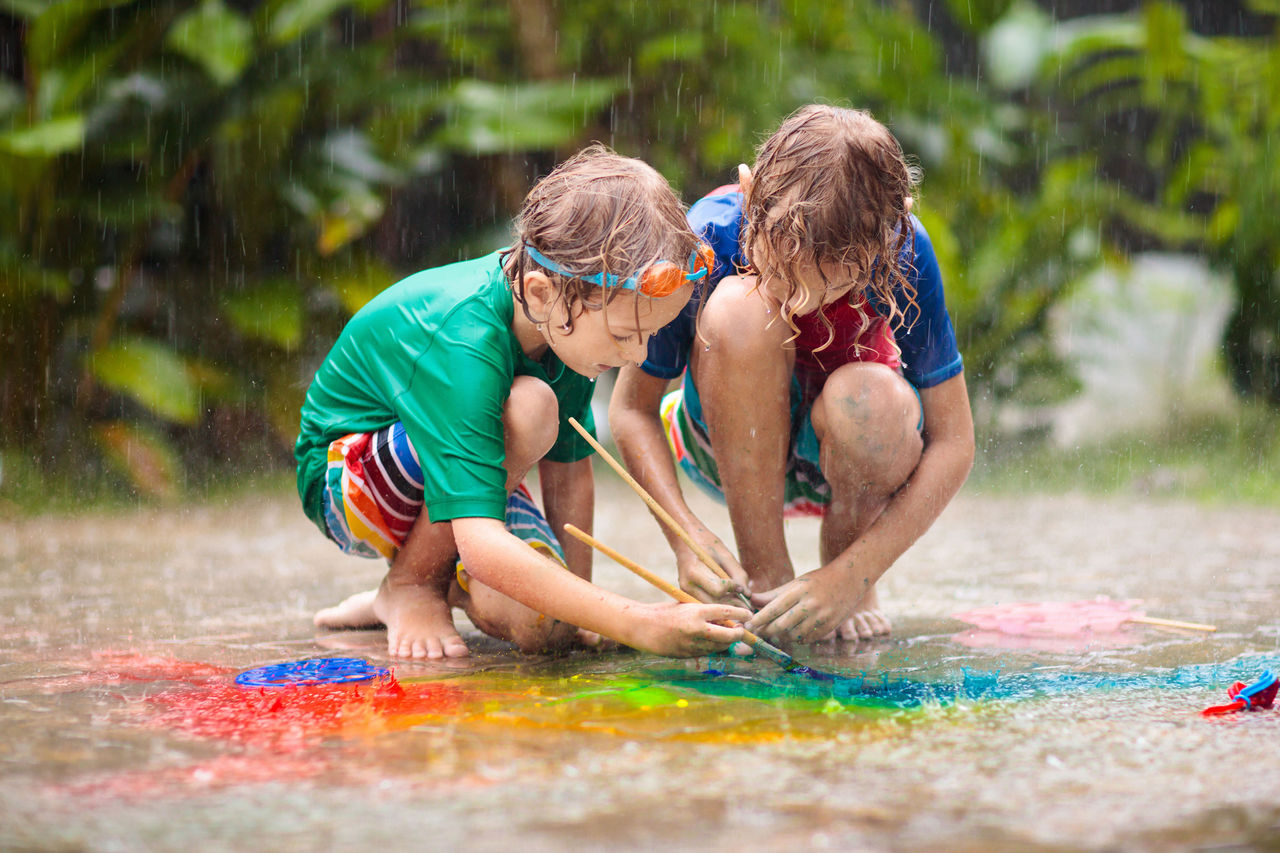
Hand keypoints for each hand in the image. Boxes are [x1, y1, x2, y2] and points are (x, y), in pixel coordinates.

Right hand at [631, 601, 751, 657]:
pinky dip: (713, 648)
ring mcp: (693, 645)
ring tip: (728, 635)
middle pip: (728, 635)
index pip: (726, 612)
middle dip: (739, 634)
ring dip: (727, 642)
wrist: (644, 627)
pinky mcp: (688, 655)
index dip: (740, 614)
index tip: (748, 615)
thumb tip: (727, 619)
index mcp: (696, 612)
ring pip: (720, 647)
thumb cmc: (667, 612)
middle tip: (742, 630)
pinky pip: (708, 653)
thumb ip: (706, 612)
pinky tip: (713, 642)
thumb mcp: (687, 606)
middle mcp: (697, 629)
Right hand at [676, 533, 750, 603]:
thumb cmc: (707, 544)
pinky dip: (717, 605)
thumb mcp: (726, 555)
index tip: (736, 582)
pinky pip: (705, 605)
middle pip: (714, 603)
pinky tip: (725, 598)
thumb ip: (738, 574)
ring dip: (725, 606)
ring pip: (710, 607)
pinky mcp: (687, 595)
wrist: (685, 541)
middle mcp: (687, 585)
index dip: (731, 587)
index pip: (719, 590)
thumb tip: (747, 594)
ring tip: (735, 599)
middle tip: (744, 601)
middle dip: (731, 603)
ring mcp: (685, 592)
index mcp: (694, 571)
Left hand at [746, 567, 854, 643]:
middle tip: (757, 632)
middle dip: (767, 631)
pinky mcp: (829, 628)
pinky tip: (793, 631)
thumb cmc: (817, 581)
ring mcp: (821, 618)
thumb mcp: (795, 583)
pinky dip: (796, 638)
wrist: (849, 580)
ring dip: (781, 636)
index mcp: (799, 591)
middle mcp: (810, 605)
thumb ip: (772, 594)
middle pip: (782, 625)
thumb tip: (750, 600)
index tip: (748, 624)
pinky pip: (806, 639)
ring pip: (793, 635)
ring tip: (775, 631)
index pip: (774, 608)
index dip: (760, 619)